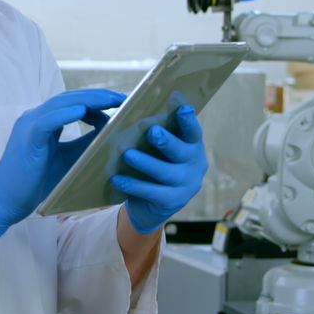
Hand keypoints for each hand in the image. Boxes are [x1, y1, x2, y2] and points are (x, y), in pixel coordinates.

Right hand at [0, 89, 124, 237]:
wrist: (6, 202)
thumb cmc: (35, 184)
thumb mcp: (68, 160)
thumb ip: (85, 144)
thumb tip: (112, 133)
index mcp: (43, 122)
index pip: (72, 103)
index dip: (96, 100)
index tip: (120, 103)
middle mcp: (35, 118)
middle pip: (69, 99)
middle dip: (97, 96)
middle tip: (124, 97)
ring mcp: (29, 126)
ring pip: (60, 105)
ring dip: (87, 101)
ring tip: (111, 100)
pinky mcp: (26, 139)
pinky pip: (46, 122)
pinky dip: (65, 115)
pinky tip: (83, 112)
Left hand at [111, 104, 207, 234]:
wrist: (152, 205)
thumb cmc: (156, 165)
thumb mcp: (161, 149)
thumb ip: (158, 131)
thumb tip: (135, 108)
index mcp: (193, 146)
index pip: (193, 132)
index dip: (188, 121)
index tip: (183, 108)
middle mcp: (195, 165)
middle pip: (181, 152)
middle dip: (167, 142)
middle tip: (152, 132)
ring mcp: (186, 186)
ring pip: (166, 172)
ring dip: (146, 163)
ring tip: (127, 155)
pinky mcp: (172, 202)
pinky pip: (151, 192)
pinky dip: (133, 185)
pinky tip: (118, 179)